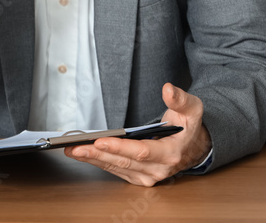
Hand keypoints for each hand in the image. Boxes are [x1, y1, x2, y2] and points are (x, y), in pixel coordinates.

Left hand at [64, 83, 211, 186]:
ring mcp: (148, 175)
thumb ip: (180, 99)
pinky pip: (116, 171)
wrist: (193, 146)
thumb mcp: (192, 108)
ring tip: (72, 150)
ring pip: (116, 168)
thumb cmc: (189, 126)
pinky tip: (85, 155)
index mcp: (170, 153)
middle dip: (97, 154)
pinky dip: (99, 163)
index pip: (141, 151)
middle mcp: (158, 169)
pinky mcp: (139, 177)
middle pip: (123, 162)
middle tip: (75, 147)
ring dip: (93, 160)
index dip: (119, 147)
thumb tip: (168, 89)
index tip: (100, 141)